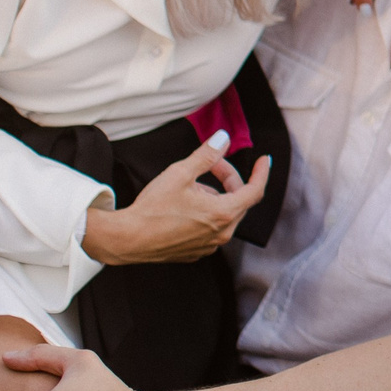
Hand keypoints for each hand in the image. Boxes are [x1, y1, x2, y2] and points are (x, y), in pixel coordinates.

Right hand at [82, 136, 269, 265]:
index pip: (255, 190)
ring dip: (215, 196)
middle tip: (212, 164)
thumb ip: (207, 155)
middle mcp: (222, 233)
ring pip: (224, 214)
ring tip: (190, 186)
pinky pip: (211, 228)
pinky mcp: (195, 252)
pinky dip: (206, 213)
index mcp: (223, 213)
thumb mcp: (181, 173)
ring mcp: (209, 246)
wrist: (126, 239)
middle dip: (230, 179)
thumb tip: (224, 138)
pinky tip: (185, 206)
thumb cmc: (152, 207)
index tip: (264, 160)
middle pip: (239, 200)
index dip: (261, 173)